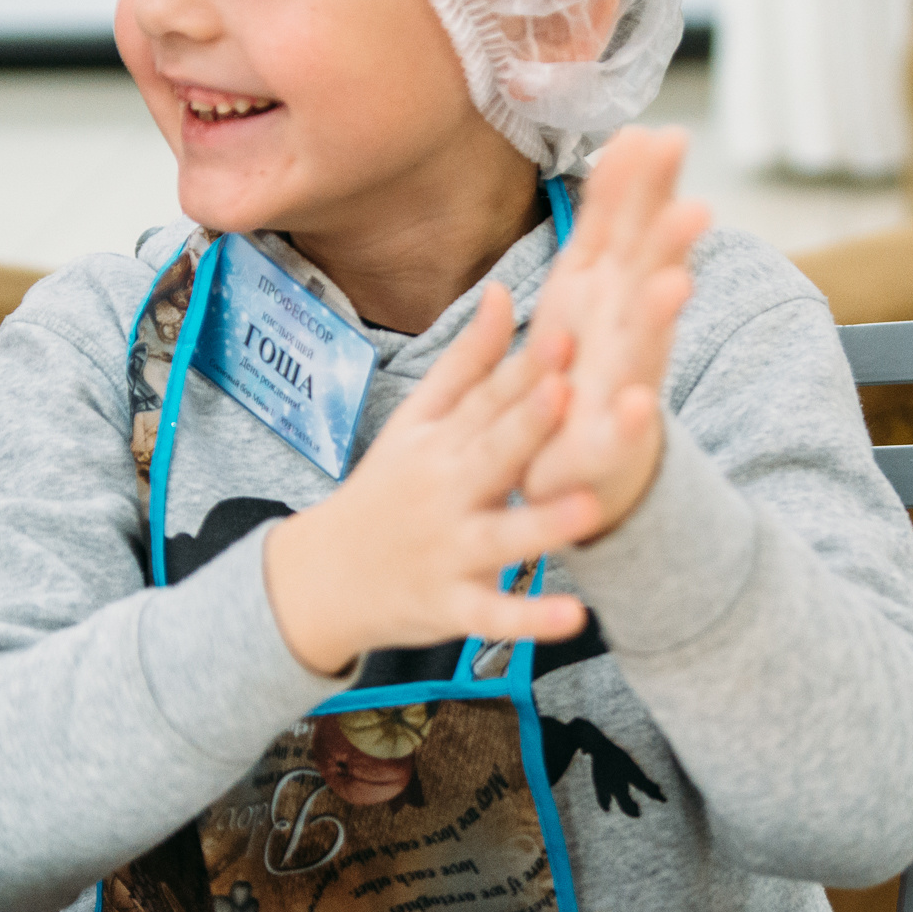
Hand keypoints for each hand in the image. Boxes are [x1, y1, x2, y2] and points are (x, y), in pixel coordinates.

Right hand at [263, 284, 602, 676]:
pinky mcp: (453, 608)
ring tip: (589, 508)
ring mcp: (448, 552)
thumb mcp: (417, 422)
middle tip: (568, 393)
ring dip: (544, 525)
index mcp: (440, 442)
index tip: (564, 333)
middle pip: (492, 456)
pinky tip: (574, 617)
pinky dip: (531, 620)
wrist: (322, 578)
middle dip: (528, 426)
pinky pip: (495, 616)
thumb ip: (467, 362)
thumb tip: (506, 290)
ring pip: (500, 538)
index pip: (485, 400)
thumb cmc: (386, 489)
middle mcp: (443, 492)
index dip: (524, 369)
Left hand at [521, 126, 708, 538]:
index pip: (627, 225)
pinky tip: (633, 404)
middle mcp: (625, 327)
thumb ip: (608, 214)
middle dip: (669, 244)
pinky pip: (619, 429)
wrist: (580, 459)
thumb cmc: (585, 358)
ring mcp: (625, 382)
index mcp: (609, 287)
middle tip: (693, 207)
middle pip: (648, 276)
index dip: (641, 185)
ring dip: (659, 317)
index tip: (656, 135)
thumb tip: (631, 135)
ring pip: (646, 344)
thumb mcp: (588, 278)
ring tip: (674, 286)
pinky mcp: (611, 439)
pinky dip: (627, 418)